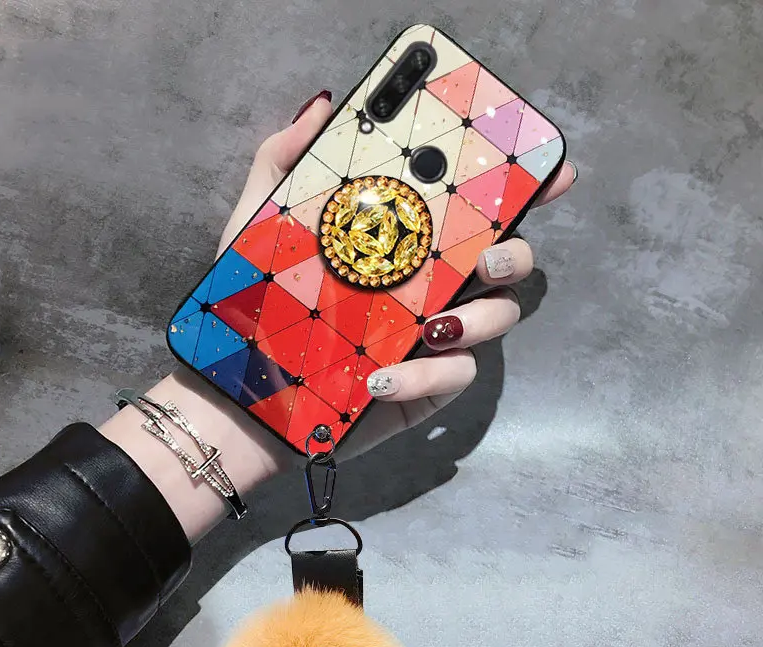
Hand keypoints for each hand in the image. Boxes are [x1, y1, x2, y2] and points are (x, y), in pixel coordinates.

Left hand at [215, 92, 576, 459]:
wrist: (247, 389)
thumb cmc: (261, 304)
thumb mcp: (261, 226)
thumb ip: (284, 163)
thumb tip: (322, 105)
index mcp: (409, 243)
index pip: (476, 210)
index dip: (522, 189)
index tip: (551, 172)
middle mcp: (435, 285)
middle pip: (508, 262)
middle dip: (516, 254)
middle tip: (490, 257)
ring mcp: (436, 340)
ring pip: (498, 318)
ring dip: (481, 319)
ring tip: (433, 327)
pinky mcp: (427, 387)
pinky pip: (456, 377)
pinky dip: (424, 377)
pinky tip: (381, 377)